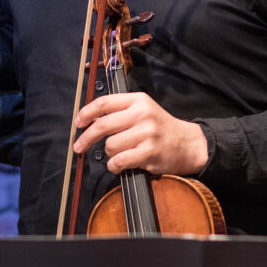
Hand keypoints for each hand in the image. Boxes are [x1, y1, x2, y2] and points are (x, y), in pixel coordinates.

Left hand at [72, 92, 208, 175]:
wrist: (188, 144)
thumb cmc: (161, 128)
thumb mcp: (143, 111)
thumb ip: (119, 112)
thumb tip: (89, 120)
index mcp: (138, 100)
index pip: (104, 103)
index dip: (86, 113)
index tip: (78, 123)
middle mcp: (141, 114)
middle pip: (102, 125)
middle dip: (86, 138)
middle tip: (78, 146)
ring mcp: (146, 133)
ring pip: (110, 145)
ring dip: (109, 154)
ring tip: (119, 154)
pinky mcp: (149, 152)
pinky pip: (119, 160)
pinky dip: (114, 166)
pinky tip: (119, 165)